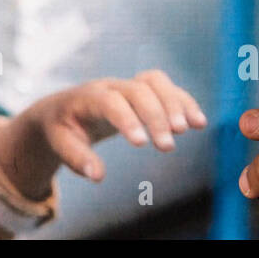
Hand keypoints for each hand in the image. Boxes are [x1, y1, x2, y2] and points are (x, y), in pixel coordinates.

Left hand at [0, 70, 206, 199]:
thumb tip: (98, 176)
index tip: (141, 144)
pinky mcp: (143, 90)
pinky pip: (167, 88)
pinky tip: (199, 122)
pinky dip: (184, 101)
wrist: (63, 108)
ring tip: (192, 127)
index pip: (110, 102)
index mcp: (88, 97)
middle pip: (138, 90)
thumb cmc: (62, 128)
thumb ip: (77, 158)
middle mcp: (111, 86)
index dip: (127, 119)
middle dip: (155, 116)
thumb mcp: (59, 143)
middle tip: (167, 147)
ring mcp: (128, 85)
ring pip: (156, 82)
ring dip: (176, 102)